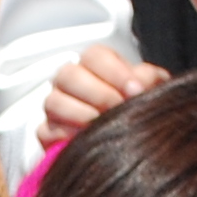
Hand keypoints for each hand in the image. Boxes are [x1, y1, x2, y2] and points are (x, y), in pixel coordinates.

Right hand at [41, 46, 168, 144]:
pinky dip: (65, 136)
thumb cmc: (137, 106)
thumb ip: (148, 79)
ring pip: (54, 101)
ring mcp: (56, 106)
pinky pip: (46, 131)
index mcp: (95, 64)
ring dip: (81, 114)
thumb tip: (137, 86)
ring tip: (102, 126)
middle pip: (68, 74)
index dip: (113, 71)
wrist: (129, 137)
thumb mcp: (151, 87)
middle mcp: (70, 81)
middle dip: (97, 93)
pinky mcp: (47, 133)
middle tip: (117, 108)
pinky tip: (86, 140)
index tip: (134, 89)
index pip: (94, 55)